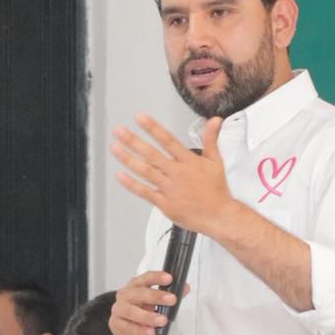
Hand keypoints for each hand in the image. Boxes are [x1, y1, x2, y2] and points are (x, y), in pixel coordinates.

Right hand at [110, 270, 176, 334]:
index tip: (169, 278)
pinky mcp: (117, 324)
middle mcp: (125, 295)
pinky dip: (140, 330)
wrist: (130, 331)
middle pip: (139, 293)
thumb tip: (185, 287)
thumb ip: (170, 294)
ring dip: (148, 316)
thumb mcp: (157, 302)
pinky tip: (151, 331)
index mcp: (135, 285)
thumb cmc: (144, 311)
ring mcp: (119, 309)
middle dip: (156, 296)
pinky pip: (129, 327)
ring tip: (163, 320)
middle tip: (172, 299)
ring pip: (132, 311)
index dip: (157, 277)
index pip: (146, 278)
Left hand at [111, 114, 234, 234]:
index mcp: (188, 161)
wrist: (219, 216)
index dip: (153, 128)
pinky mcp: (164, 203)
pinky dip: (132, 184)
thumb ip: (211, 139)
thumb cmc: (216, 190)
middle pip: (152, 154)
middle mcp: (176, 173)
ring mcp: (169, 188)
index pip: (168, 140)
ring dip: (128, 158)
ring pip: (145, 171)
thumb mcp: (215, 161)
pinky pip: (145, 192)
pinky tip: (121, 175)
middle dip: (133, 141)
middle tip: (119, 131)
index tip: (140, 118)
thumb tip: (214, 121)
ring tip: (115, 148)